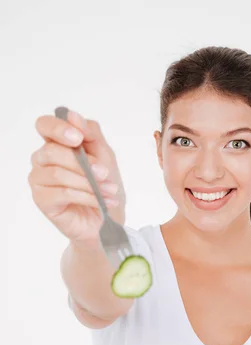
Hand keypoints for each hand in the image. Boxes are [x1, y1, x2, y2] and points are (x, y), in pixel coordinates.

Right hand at [28, 108, 125, 244]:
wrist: (108, 220)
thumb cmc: (103, 186)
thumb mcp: (104, 155)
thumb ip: (90, 133)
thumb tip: (72, 116)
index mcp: (56, 144)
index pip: (45, 125)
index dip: (58, 128)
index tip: (78, 138)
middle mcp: (42, 160)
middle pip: (52, 151)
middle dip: (82, 163)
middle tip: (104, 173)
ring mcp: (39, 180)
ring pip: (58, 173)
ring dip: (88, 182)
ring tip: (109, 191)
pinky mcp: (42, 200)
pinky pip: (62, 193)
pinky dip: (86, 196)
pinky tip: (102, 202)